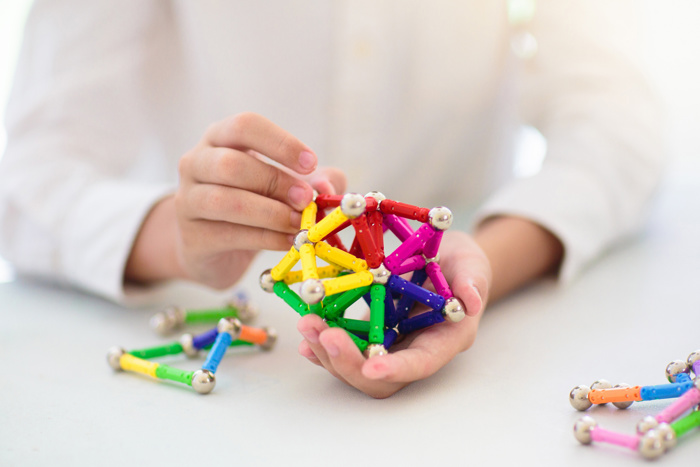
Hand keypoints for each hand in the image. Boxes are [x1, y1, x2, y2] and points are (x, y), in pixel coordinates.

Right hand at [125, 112, 345, 286]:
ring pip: (225, 201)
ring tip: (298, 224)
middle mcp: (196, 162)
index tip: (311, 163)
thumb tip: (328, 188)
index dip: (280, 143)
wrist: (211, 247)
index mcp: (220, 138)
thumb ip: (317, 180)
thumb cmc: (254, 203)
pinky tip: (288, 242)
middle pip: (232, 164)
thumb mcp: (289, 185)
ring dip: (270, 213)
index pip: (245, 126)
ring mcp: (187, 199)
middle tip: (305, 199)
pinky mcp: (192, 237)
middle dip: (276, 182)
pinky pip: (229, 235)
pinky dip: (265, 239)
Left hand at [297, 230, 490, 397]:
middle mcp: (413, 349)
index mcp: (444, 339)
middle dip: (349, 363)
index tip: (371, 367)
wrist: (443, 258)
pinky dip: (322, 342)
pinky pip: (344, 345)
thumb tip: (471, 300)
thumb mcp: (472, 263)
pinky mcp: (368, 331)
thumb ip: (473, 281)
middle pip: (380, 379)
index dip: (397, 369)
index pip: (421, 364)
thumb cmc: (461, 263)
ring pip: (356, 365)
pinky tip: (306, 330)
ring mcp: (388, 343)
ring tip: (306, 324)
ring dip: (327, 351)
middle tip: (324, 335)